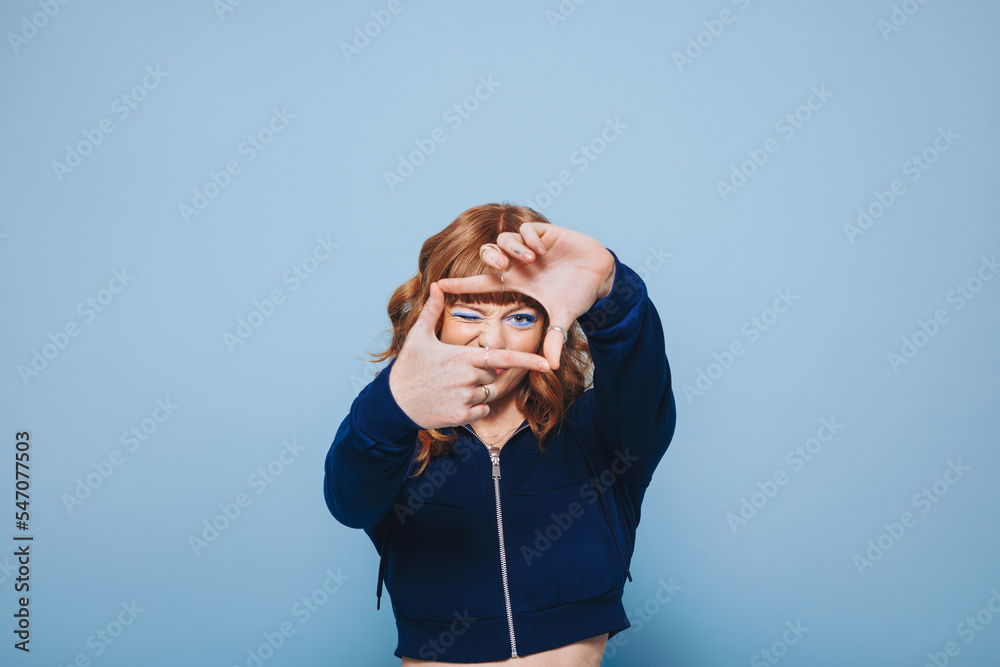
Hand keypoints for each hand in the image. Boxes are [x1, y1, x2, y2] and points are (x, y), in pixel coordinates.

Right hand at [388, 282, 551, 429]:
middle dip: (485, 372)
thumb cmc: (408, 366)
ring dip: (479, 390)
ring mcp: (465, 399)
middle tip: (458, 373)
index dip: (527, 361)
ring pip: (489, 393)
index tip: (546, 364)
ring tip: (453, 387)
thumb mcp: (419, 336)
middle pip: (495, 375)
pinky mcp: (461, 417)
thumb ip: (432, 311)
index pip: (503, 358)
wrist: (393, 402)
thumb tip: (436, 285)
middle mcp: (467, 378)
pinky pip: (482, 410)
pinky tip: (453, 401)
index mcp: (463, 357)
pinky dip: (474, 407)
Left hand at [435, 222, 614, 369]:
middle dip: (491, 257)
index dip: (461, 284)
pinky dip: (530, 239)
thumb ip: (555, 339)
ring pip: (505, 239)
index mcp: (518, 282)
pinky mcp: (546, 234)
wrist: (602, 276)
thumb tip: (552, 367)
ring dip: (514, 248)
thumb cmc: (579, 295)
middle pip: (490, 254)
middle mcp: (520, 264)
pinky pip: (527, 229)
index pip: (483, 283)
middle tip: (502, 265)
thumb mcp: (564, 318)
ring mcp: (532, 247)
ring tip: (531, 259)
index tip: (438, 285)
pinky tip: (542, 251)